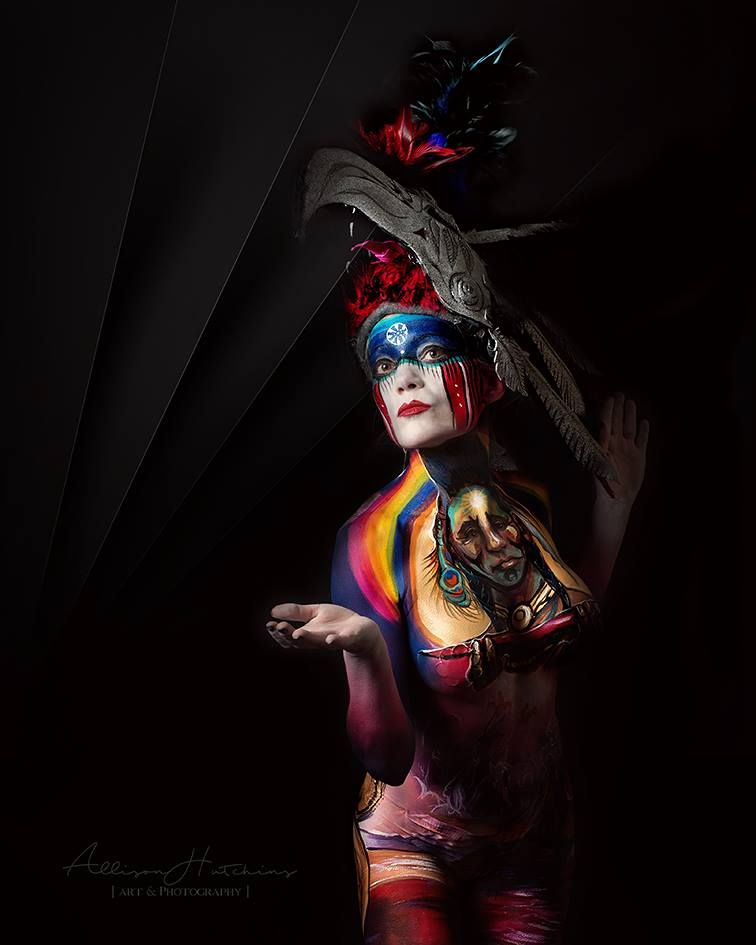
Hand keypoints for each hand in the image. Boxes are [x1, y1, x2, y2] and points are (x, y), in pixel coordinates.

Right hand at [266, 602, 382, 657]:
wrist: (363, 630)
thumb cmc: (337, 623)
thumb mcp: (314, 614)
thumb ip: (296, 612)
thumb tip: (273, 611)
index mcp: (308, 634)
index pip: (289, 637)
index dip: (279, 632)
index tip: (270, 625)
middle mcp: (318, 640)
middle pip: (300, 641)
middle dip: (288, 636)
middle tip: (278, 628)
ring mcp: (333, 640)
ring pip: (318, 642)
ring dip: (307, 638)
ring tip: (296, 634)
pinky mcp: (349, 638)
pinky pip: (342, 641)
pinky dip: (335, 640)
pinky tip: (329, 638)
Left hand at [597, 392, 649, 505]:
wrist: (615, 500)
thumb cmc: (601, 484)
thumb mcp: (598, 461)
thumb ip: (600, 444)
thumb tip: (602, 426)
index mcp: (604, 444)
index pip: (605, 422)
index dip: (607, 410)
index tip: (609, 398)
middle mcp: (616, 445)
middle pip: (617, 422)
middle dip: (618, 408)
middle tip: (619, 393)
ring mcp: (628, 450)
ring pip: (629, 428)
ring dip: (630, 415)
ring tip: (631, 402)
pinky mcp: (639, 457)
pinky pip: (642, 441)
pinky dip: (644, 432)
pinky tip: (644, 423)